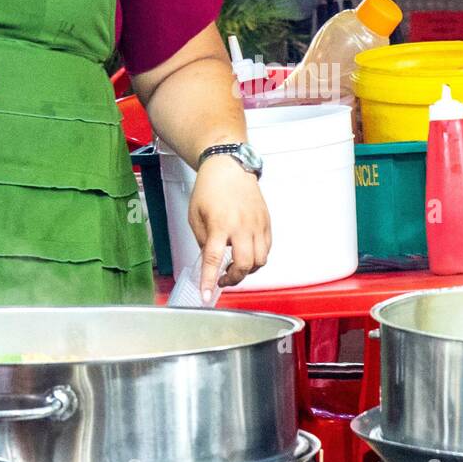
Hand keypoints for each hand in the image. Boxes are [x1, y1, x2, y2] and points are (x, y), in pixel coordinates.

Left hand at [187, 156, 271, 299]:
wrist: (229, 166)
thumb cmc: (210, 188)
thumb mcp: (196, 216)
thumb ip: (203, 241)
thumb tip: (210, 262)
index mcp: (220, 224)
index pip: (214, 259)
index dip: (210, 280)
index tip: (206, 295)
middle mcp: (241, 226)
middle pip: (244, 265)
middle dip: (233, 279)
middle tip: (222, 280)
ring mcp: (257, 224)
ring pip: (260, 260)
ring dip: (247, 270)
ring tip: (235, 267)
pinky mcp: (266, 222)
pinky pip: (267, 249)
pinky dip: (258, 258)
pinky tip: (247, 254)